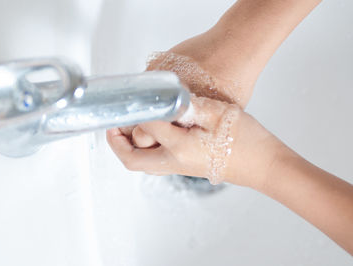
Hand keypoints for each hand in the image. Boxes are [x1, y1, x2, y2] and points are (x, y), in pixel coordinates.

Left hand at [107, 95, 279, 186]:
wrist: (263, 165)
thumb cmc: (246, 140)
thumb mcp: (217, 113)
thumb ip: (187, 105)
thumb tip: (166, 99)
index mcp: (179, 147)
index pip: (144, 128)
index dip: (134, 113)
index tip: (129, 101)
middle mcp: (174, 162)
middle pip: (132, 160)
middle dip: (117, 143)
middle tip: (114, 125)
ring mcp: (179, 168)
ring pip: (142, 163)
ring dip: (130, 147)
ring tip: (130, 126)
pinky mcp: (185, 167)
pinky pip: (155, 162)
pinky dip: (146, 149)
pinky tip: (155, 131)